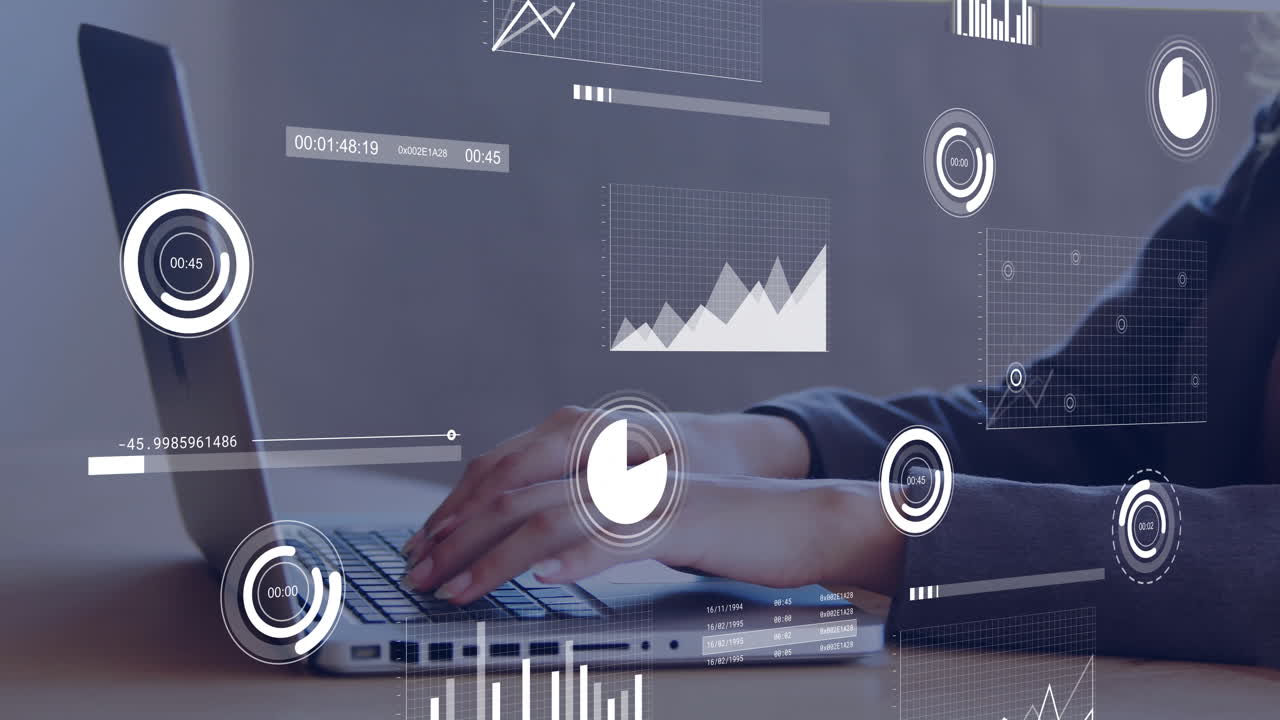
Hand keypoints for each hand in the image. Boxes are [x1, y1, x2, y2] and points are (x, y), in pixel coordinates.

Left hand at [402, 474, 904, 601]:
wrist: (798, 520)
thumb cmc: (720, 526)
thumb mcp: (644, 519)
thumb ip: (593, 523)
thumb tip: (535, 553)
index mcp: (607, 459)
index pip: (515, 472)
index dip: (463, 508)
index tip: (425, 545)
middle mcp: (620, 465)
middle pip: (521, 491)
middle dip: (460, 535)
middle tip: (420, 572)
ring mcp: (650, 490)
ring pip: (556, 516)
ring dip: (498, 557)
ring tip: (458, 587)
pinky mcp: (682, 521)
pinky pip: (620, 538)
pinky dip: (577, 558)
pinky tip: (544, 577)